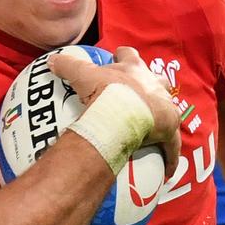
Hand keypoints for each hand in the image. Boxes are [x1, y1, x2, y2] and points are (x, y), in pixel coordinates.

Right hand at [48, 46, 180, 174]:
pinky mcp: (170, 129)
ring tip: (156, 127)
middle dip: (150, 84)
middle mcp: (152, 84)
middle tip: (140, 96)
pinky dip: (170, 156)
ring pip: (169, 109)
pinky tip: (168, 169)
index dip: (123, 56)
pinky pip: (172, 145)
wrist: (125, 113)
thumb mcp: (83, 75)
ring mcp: (164, 106)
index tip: (117, 58)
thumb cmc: (107, 91)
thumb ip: (67, 65)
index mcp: (133, 69)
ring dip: (163, 115)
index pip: (129, 55)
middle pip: (156, 79)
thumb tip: (51, 59)